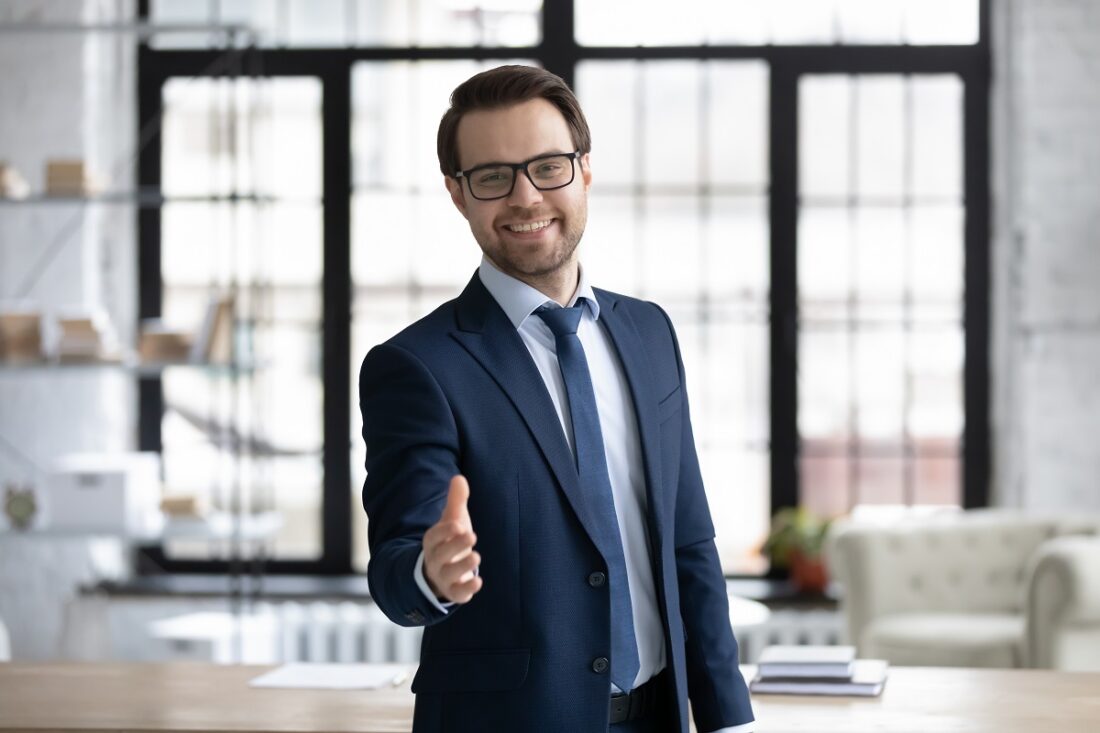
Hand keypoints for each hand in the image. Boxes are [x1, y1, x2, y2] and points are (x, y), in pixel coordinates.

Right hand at [422, 474, 482, 603]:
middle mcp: (435, 560)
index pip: (434, 536)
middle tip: (471, 535)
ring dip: (462, 567)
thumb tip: (459, 478)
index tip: (458, 525)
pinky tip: (478, 582)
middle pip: (440, 555)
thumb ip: (456, 501)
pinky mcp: (453, 592)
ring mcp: (443, 577)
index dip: (444, 531)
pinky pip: (456, 594)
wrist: (441, 570)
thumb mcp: (452, 520)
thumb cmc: (449, 541)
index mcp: (432, 541)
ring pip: (448, 575)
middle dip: (455, 546)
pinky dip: (466, 590)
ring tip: (476, 557)